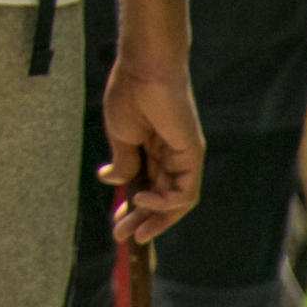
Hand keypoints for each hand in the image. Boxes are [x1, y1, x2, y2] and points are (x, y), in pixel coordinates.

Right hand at [101, 57, 203, 242]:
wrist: (143, 69)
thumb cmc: (130, 95)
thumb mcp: (121, 136)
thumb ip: (123, 163)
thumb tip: (113, 181)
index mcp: (154, 150)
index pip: (148, 188)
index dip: (133, 208)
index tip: (117, 222)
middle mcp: (172, 156)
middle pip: (162, 199)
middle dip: (143, 221)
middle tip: (123, 237)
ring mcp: (184, 157)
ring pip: (176, 202)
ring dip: (154, 219)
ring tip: (133, 230)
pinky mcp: (192, 155)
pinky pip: (185, 192)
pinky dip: (165, 203)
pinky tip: (141, 198)